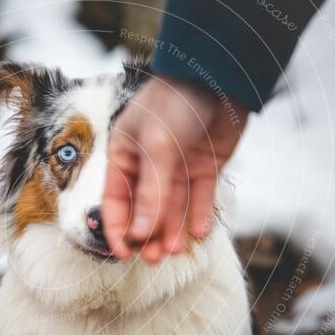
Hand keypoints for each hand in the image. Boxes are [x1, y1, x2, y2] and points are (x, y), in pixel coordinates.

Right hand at [102, 75, 247, 262]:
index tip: (123, 255)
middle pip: (144, 209)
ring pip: (172, 207)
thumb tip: (140, 233)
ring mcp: (177, 166)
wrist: (218, 74)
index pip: (115, 201)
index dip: (117, 229)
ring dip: (171, 229)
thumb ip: (152, 192)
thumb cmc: (175, 103)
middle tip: (151, 259)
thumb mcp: (158, 147)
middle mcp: (149, 164)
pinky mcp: (204, 166)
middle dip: (146, 235)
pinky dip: (199, 215)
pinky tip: (197, 232)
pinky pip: (199, 197)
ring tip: (173, 251)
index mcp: (124, 156)